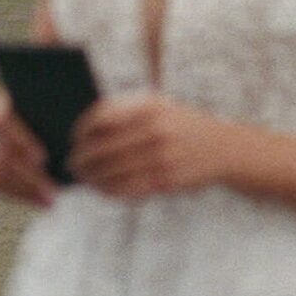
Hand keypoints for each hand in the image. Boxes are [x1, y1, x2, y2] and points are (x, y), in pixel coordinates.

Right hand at [0, 90, 56, 208]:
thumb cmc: (44, 105)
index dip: (21, 141)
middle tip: (54, 193)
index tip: (43, 159)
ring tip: (51, 200)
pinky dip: (19, 195)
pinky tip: (41, 201)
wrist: (22, 109)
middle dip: (28, 178)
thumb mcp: (48, 103)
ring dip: (25, 191)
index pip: (2, 122)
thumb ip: (54, 110)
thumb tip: (73, 117)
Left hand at [70, 96, 246, 200]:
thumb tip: (85, 129)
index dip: (81, 130)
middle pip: (103, 148)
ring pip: (113, 172)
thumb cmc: (181, 124)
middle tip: (70, 165)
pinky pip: (129, 189)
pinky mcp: (167, 181)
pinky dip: (110, 191)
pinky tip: (102, 189)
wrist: (224, 147)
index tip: (72, 139)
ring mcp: (162, 157)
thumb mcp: (158, 105)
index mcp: (149, 106)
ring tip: (84, 179)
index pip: (102, 117)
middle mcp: (155, 130)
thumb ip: (125, 110)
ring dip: (92, 178)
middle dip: (81, 159)